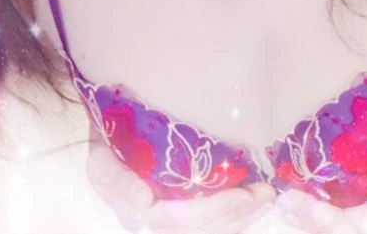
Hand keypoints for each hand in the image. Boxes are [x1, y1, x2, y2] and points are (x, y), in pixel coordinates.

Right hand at [86, 124, 275, 233]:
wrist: (108, 141)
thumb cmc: (107, 144)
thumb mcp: (100, 158)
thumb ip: (116, 179)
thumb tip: (143, 200)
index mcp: (136, 213)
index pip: (178, 220)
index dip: (213, 211)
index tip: (242, 195)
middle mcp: (153, 226)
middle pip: (200, 230)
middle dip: (236, 213)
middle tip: (265, 192)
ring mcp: (168, 224)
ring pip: (209, 231)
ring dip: (240, 217)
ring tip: (265, 197)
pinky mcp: (180, 217)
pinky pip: (211, 226)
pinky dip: (234, 218)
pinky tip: (254, 206)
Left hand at [276, 133, 366, 232]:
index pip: (360, 224)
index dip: (328, 218)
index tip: (299, 204)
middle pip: (357, 233)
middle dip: (321, 224)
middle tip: (290, 208)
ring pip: (365, 232)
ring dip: (333, 223)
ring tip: (302, 211)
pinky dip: (349, 222)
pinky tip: (331, 212)